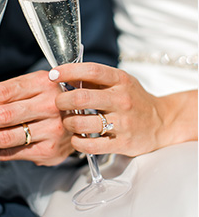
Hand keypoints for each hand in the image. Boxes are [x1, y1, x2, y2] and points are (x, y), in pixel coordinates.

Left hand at [0, 70, 73, 165]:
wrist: (83, 119)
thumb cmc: (48, 101)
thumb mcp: (32, 86)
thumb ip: (4, 94)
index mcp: (41, 83)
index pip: (2, 92)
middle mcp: (50, 105)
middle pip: (2, 116)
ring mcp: (53, 129)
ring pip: (5, 137)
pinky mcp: (50, 150)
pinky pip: (12, 154)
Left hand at [51, 63, 170, 156]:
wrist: (162, 123)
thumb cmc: (134, 101)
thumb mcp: (118, 83)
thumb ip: (92, 79)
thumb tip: (61, 76)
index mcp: (121, 81)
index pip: (91, 71)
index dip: (68, 71)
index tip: (53, 75)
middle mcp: (122, 100)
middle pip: (81, 98)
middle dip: (61, 101)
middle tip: (58, 103)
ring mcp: (123, 123)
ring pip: (81, 123)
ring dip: (67, 122)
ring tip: (69, 121)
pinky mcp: (122, 143)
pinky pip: (89, 145)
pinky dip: (76, 142)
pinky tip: (77, 137)